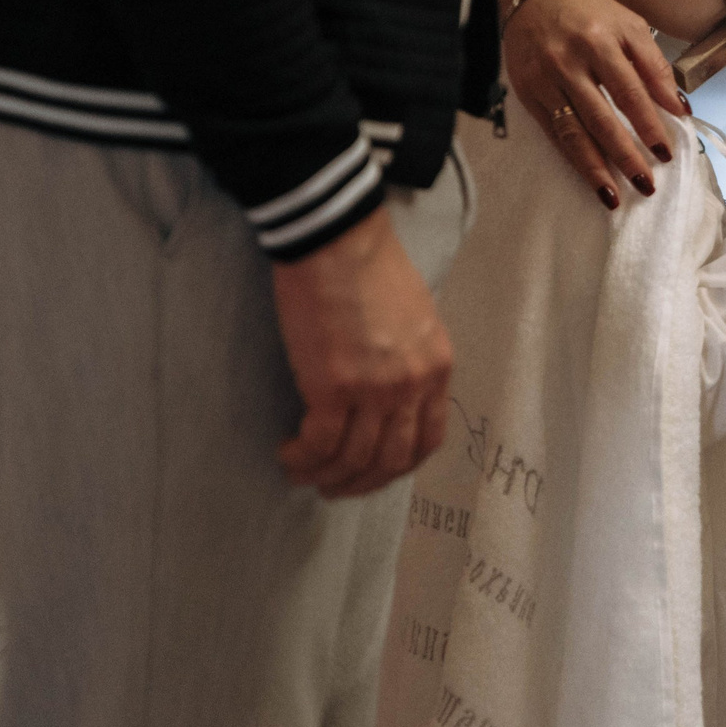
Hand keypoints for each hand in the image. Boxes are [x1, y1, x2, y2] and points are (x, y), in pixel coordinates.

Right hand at [271, 207, 454, 498]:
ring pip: (354, 459)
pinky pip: (320, 444)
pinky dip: (303, 458)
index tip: (374, 472)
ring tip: (301, 472)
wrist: (336, 240)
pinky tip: (288, 453)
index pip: (428, 439)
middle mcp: (412, 385)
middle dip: (360, 482)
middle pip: (391, 460)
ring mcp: (375, 390)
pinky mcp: (332, 387)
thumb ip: (411, 359)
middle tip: (333, 486)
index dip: (398, 466)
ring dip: (325, 475)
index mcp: (437, 368)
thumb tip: (391, 393)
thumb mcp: (416, 317)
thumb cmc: (370, 267)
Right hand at [493, 0, 686, 208]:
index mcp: (600, 41)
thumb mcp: (630, 25)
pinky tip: (590, 177)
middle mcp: (569, 61)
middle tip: (645, 184)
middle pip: (601, 118)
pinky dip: (572, 158)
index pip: (630, 92)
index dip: (649, 124)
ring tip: (615, 197)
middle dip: (625, 156)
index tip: (666, 152)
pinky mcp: (527, 92)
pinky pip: (553, 132)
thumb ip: (655, 65)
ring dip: (595, 169)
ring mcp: (544, 79)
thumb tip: (679, 108)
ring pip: (572, 132)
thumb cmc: (590, 10)